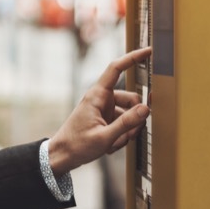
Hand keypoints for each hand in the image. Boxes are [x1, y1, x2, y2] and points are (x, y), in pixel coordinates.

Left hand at [47, 47, 151, 175]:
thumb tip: (145, 109)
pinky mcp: (106, 119)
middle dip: (134, 117)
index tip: (148, 51)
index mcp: (97, 95)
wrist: (62, 156)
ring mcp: (104, 109)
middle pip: (131, 98)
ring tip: (114, 144)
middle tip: (128, 135)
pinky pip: (123, 123)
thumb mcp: (104, 137)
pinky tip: (110, 146)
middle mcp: (101, 99)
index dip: (132, 57)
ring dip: (127, 130)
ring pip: (129, 113)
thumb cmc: (76, 145)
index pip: (116, 69)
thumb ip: (126, 123)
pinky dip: (121, 135)